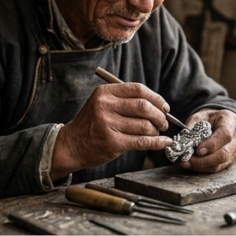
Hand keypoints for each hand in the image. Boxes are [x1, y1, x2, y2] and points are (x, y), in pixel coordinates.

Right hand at [50, 83, 171, 179]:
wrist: (71, 145)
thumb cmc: (92, 124)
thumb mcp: (102, 104)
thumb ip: (125, 101)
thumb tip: (159, 106)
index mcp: (105, 93)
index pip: (138, 89)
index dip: (156, 98)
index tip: (165, 107)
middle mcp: (105, 106)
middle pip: (144, 107)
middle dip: (159, 116)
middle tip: (164, 123)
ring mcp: (108, 124)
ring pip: (144, 125)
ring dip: (156, 131)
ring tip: (156, 133)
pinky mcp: (112, 142)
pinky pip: (142, 141)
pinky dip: (157, 143)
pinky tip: (163, 142)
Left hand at [179, 109, 235, 172]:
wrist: (217, 123)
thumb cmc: (208, 119)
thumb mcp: (198, 117)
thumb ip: (191, 128)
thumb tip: (182, 143)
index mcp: (230, 120)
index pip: (225, 135)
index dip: (212, 145)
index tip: (198, 150)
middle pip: (224, 153)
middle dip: (204, 160)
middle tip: (187, 160)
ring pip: (220, 163)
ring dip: (202, 166)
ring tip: (186, 163)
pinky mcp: (231, 160)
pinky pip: (217, 168)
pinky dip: (203, 168)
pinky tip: (192, 165)